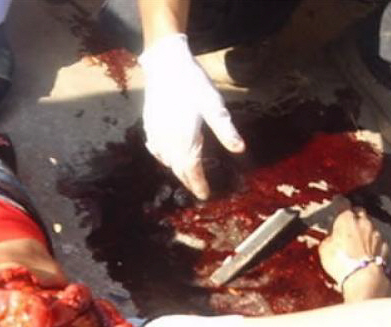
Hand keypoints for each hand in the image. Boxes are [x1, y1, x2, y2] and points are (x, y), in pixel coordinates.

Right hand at [138, 34, 244, 199]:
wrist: (165, 66)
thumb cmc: (192, 83)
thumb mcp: (214, 105)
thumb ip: (226, 130)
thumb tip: (240, 150)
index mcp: (185, 139)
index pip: (192, 169)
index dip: (198, 184)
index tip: (205, 195)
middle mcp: (168, 141)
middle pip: (178, 168)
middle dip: (188, 181)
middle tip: (197, 189)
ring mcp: (156, 134)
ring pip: (166, 160)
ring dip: (176, 170)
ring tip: (185, 176)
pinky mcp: (149, 125)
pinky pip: (156, 149)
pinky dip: (163, 157)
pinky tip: (167, 156)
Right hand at [318, 208, 389, 300]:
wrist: (361, 276)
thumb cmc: (341, 262)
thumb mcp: (324, 249)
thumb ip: (328, 238)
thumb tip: (331, 238)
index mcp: (346, 220)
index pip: (342, 204)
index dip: (339, 202)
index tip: (337, 201)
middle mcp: (363, 222)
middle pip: (359, 211)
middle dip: (353, 215)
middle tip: (345, 223)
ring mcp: (375, 233)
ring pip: (369, 225)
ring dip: (362, 229)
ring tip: (354, 240)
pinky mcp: (383, 245)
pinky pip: (376, 239)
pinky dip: (370, 242)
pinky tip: (364, 250)